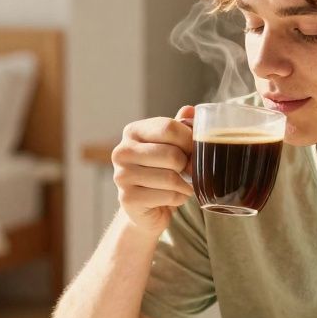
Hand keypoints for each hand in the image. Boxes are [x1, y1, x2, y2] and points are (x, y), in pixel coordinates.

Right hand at [112, 106, 195, 235]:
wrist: (147, 207)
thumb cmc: (161, 171)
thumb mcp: (171, 145)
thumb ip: (180, 127)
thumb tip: (191, 110)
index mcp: (132, 131)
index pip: (168, 127)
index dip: (190, 139)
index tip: (195, 150)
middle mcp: (122, 151)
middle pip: (171, 154)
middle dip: (189, 165)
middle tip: (191, 171)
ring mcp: (121, 176)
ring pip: (171, 177)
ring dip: (186, 185)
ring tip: (184, 185)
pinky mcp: (127, 199)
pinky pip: (168, 196)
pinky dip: (179, 198)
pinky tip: (175, 197)